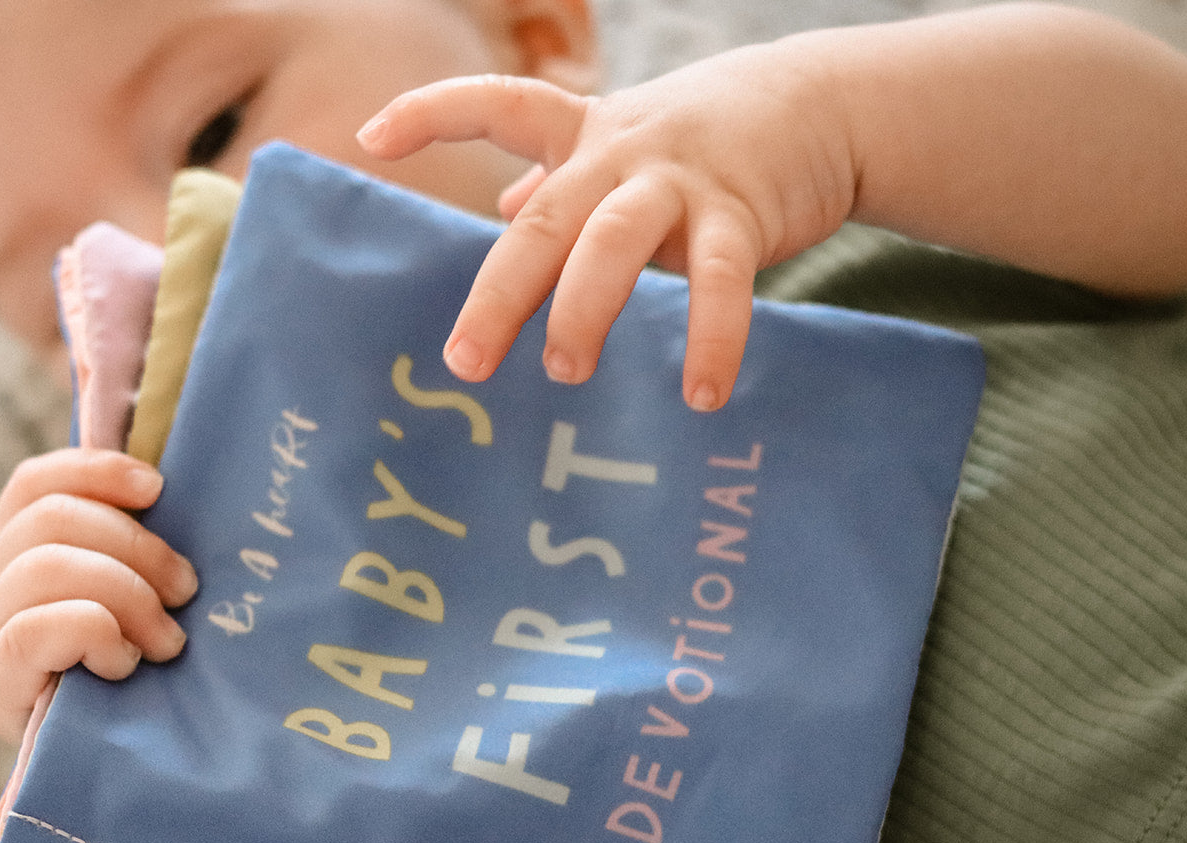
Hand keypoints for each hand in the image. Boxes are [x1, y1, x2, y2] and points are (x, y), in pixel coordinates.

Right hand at [0, 448, 197, 742]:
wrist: (97, 773)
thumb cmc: (131, 681)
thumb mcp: (133, 606)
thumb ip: (134, 555)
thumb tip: (174, 487)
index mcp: (18, 553)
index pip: (33, 484)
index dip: (94, 471)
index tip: (158, 487)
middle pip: (48, 519)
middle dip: (134, 546)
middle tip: (187, 590)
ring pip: (43, 566)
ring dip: (125, 594)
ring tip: (167, 640)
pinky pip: (33, 628)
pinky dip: (94, 633)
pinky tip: (124, 664)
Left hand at [357, 44, 856, 409]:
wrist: (818, 104)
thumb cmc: (696, 140)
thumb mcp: (617, 149)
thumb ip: (559, 184)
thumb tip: (501, 208)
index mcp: (580, 134)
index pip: (496, 106)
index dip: (431, 115)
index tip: (369, 138)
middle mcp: (619, 153)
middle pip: (544, 220)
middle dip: (500, 294)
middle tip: (465, 364)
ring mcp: (678, 181)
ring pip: (614, 242)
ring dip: (585, 309)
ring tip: (565, 372)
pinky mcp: (742, 212)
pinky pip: (721, 279)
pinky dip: (710, 338)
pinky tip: (700, 394)